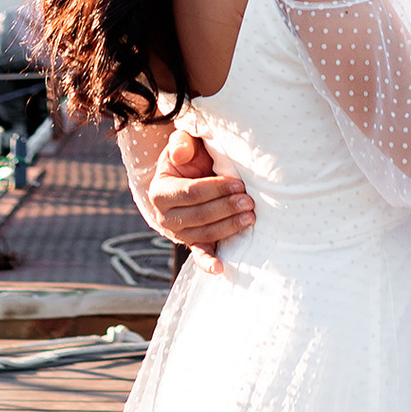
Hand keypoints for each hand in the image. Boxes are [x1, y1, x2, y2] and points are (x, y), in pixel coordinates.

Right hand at [146, 126, 253, 261]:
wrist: (188, 176)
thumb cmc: (190, 158)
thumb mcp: (183, 144)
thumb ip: (181, 143)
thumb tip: (180, 154)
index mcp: (160, 191)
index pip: (190, 193)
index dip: (215, 189)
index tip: (239, 184)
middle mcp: (164, 216)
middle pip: (198, 215)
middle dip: (226, 208)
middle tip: (249, 201)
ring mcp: (177, 233)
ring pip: (203, 233)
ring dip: (228, 226)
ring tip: (250, 217)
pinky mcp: (191, 242)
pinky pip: (198, 254)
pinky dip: (208, 263)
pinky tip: (220, 269)